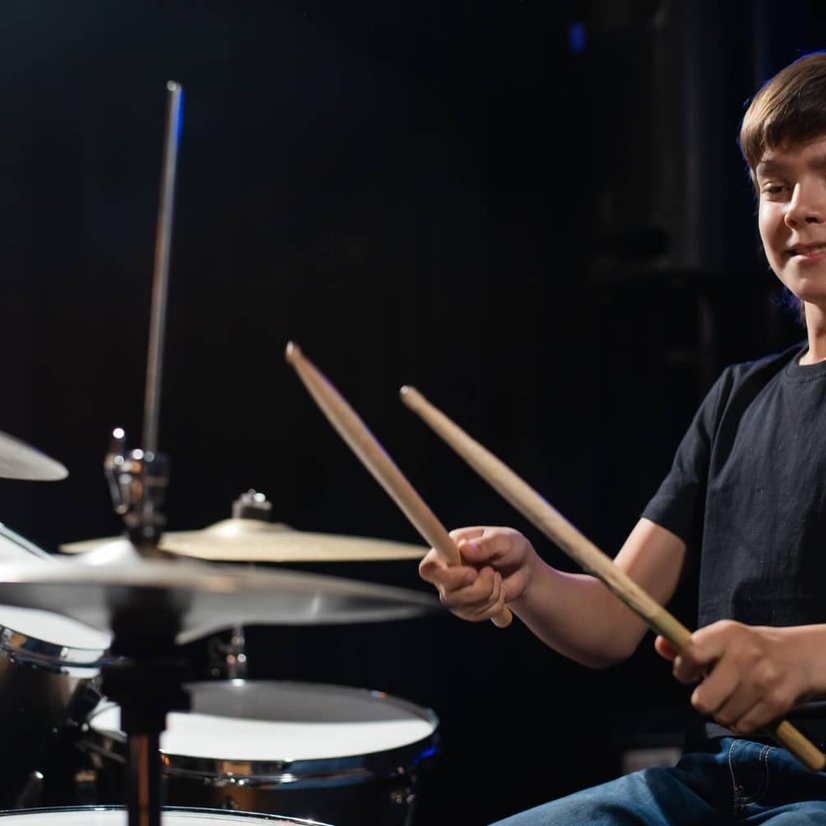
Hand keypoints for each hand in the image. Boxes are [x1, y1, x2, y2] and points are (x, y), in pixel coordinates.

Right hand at [418, 526, 535, 621]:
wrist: (523, 567)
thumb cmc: (510, 546)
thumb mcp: (504, 539)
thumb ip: (485, 544)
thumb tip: (464, 548)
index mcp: (448, 549)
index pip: (428, 569)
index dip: (445, 576)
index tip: (471, 573)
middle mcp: (446, 572)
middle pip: (446, 594)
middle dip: (477, 589)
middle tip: (492, 572)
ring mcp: (454, 592)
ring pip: (462, 607)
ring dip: (489, 594)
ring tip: (498, 577)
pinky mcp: (466, 608)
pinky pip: (476, 616)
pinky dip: (495, 605)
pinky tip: (499, 590)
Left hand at [655, 620, 812, 733]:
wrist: (799, 657)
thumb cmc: (747, 647)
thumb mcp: (719, 637)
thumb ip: (687, 645)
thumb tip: (659, 645)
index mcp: (725, 633)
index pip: (691, 654)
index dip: (681, 670)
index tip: (687, 673)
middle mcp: (744, 656)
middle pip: (702, 701)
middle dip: (702, 700)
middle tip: (711, 690)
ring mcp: (762, 681)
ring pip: (721, 717)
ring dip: (721, 712)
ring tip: (731, 696)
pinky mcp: (777, 703)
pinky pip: (742, 727)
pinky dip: (739, 721)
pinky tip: (746, 705)